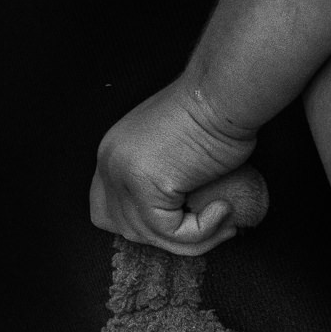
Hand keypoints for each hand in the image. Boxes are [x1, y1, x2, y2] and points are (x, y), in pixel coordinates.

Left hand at [89, 74, 268, 253]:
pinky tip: (222, 210)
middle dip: (166, 237)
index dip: (141, 225)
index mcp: (113, 151)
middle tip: (208, 228)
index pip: (106, 209)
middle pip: (124, 228)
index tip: (183, 222)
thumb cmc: (213, 112)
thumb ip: (163, 177)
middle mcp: (110, 163)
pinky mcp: (146, 188)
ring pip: (152, 236)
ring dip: (194, 238)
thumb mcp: (175, 147)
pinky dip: (202, 232)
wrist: (224, 93)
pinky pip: (173, 233)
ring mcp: (124, 175)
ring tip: (224, 221)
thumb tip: (178, 217)